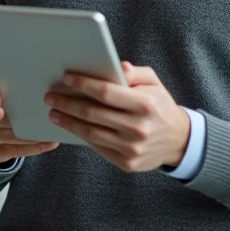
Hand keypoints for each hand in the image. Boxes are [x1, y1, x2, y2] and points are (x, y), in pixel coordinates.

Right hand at [0, 78, 59, 164]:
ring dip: (32, 135)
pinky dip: (34, 148)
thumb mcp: (4, 94)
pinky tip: (48, 144)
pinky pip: (15, 150)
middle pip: (1, 118)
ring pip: (11, 136)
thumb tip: (43, 90)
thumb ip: (14, 90)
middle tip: (38, 118)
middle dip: (19, 119)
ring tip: (50, 132)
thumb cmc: (4, 106)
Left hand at [45, 61, 189, 172]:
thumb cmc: (160, 106)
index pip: (106, 92)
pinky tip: (70, 126)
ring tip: (54, 112)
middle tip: (50, 96)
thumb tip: (116, 66)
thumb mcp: (154, 83)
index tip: (67, 78)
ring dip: (68, 122)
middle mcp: (138, 128)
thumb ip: (135, 73)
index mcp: (145, 104)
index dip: (84, 84)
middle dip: (67, 103)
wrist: (179, 141)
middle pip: (93, 113)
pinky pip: (98, 147)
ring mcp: (132, 148)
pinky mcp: (127, 163)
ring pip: (91, 133)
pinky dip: (80, 136)